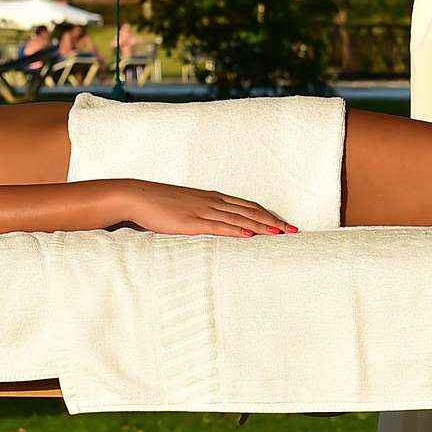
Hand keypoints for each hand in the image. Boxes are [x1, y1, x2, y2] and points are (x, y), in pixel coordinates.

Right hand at [105, 181, 297, 236]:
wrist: (137, 196)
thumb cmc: (159, 203)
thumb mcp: (185, 206)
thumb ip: (200, 213)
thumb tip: (213, 223)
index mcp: (212, 198)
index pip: (247, 206)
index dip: (267, 215)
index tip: (284, 224)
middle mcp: (212, 202)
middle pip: (250, 212)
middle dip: (273, 222)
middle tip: (293, 231)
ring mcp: (203, 211)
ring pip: (239, 219)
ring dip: (262, 227)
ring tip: (280, 235)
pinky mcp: (192, 222)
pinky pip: (219, 227)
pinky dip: (237, 231)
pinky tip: (250, 236)